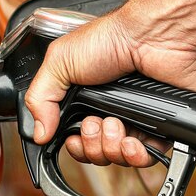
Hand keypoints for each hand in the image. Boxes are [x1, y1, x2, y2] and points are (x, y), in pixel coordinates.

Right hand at [24, 7, 195, 166]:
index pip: (76, 138)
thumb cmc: (111, 39)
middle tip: (94, 123)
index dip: (74, 145)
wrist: (150, 37)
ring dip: (111, 148)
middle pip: (96, 152)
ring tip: (114, 125)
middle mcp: (110, 111)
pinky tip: (131, 141)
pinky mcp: (158, 125)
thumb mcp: (59, 61)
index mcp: (86, 99)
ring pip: (119, 158)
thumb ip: (40, 97)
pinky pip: (147, 157)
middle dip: (91, 146)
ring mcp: (135, 119)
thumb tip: (37, 131)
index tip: (73, 137)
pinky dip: (137, 156)